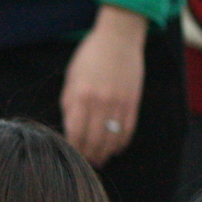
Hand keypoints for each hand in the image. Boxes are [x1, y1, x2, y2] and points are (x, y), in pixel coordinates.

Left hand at [59, 4, 146, 167]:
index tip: (70, 157)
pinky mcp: (133, 102)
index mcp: (81, 97)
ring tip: (99, 160)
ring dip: (104, 154)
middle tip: (85, 163)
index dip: (73, 149)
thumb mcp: (71, 80)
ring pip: (111, 139)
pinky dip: (121, 143)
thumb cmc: (89, 58)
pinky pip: (128, 130)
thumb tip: (68, 132)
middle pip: (93, 140)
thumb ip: (69, 106)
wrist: (119, 38)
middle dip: (88, 156)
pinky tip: (115, 149)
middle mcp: (100, 102)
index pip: (75, 134)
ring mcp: (119, 103)